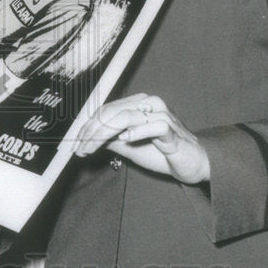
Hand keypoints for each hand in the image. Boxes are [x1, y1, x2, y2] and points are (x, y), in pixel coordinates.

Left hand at [74, 94, 210, 184]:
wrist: (191, 163)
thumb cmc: (162, 153)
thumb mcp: (129, 146)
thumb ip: (110, 139)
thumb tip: (87, 138)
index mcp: (138, 105)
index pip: (107, 110)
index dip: (88, 126)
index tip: (76, 144)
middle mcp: (149, 104)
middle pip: (112, 112)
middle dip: (92, 131)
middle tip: (81, 148)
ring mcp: (161, 115)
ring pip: (126, 116)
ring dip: (104, 134)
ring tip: (92, 148)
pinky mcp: (172, 130)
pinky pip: (154, 125)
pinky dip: (137, 132)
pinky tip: (125, 139)